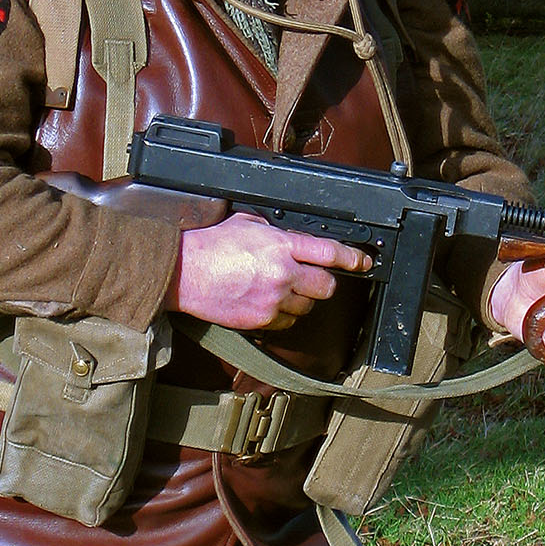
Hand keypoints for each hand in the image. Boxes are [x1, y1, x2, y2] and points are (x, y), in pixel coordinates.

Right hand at [172, 211, 371, 330]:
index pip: (329, 253)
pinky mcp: (260, 320)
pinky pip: (286, 322)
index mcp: (281, 245)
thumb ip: (275, 230)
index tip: (362, 262)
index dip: (352, 258)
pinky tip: (266, 303)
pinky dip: (281, 315)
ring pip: (307, 307)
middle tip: (311, 278)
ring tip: (279, 290)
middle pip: (326, 286)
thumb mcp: (246, 223)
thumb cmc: (208, 246)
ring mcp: (272, 300)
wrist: (182, 272)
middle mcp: (282, 273)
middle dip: (322, 282)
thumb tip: (292, 235)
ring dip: (300, 300)